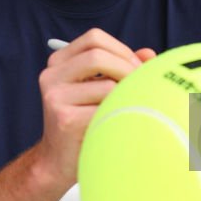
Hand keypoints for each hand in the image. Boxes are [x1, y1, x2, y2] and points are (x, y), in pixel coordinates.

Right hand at [37, 28, 155, 185]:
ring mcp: (55, 97)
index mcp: (58, 63)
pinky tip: (117, 123)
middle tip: (139, 87)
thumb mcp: (99, 89)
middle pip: (98, 55)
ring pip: (107, 83)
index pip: (94, 38)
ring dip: (125, 95)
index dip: (120, 49)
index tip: (134, 69)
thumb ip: (122, 68)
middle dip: (126, 69)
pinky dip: (119, 114)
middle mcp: (51, 76)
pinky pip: (106, 108)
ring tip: (126, 108)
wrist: (58, 161)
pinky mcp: (65, 119)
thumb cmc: (84, 122)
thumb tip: (149, 54)